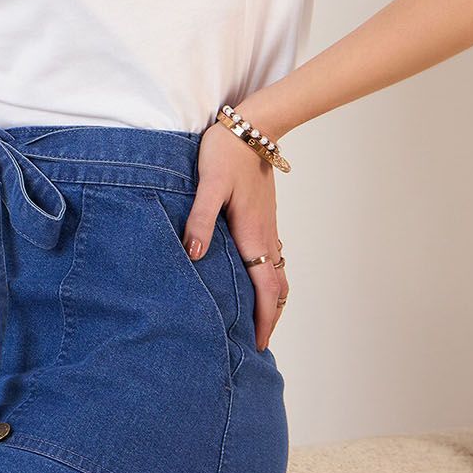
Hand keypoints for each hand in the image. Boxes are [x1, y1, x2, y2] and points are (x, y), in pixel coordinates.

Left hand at [186, 120, 288, 352]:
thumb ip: (200, 219)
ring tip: (256, 318)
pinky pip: (271, 256)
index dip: (265, 320)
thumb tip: (195, 254)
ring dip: (271, 298)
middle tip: (258, 342)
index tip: (260, 345)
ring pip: (276, 273)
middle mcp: (265, 236)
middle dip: (271, 317)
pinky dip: (268, 277)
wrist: (252, 127)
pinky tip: (253, 277)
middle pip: (277, 288)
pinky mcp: (264, 217)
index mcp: (253, 235)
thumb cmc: (226, 154)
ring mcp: (268, 227)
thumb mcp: (208, 185)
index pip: (267, 290)